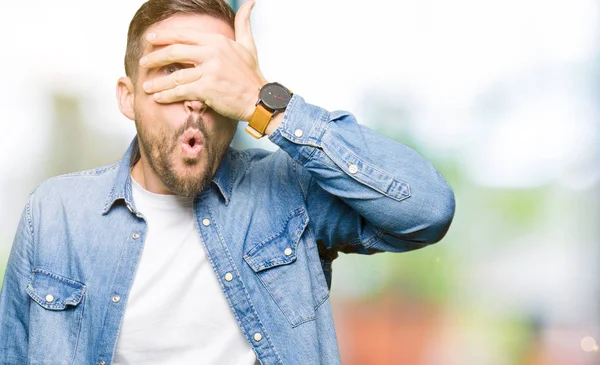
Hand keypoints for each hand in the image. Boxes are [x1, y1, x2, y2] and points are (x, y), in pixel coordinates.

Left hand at [139, 0, 266, 120]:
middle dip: (155, 58)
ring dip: (158, 82)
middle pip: (174, 52)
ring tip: (146, 86)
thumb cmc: (252, 75)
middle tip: (143, 62)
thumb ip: (243, 23)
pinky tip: (158, 98)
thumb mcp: (248, 45)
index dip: (164, 37)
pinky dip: (167, 95)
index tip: (150, 39)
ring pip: (175, 75)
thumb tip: (249, 3)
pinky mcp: (207, 89)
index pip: (184, 36)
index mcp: (217, 41)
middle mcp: (211, 53)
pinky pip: (181, 91)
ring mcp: (209, 71)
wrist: (260, 100)